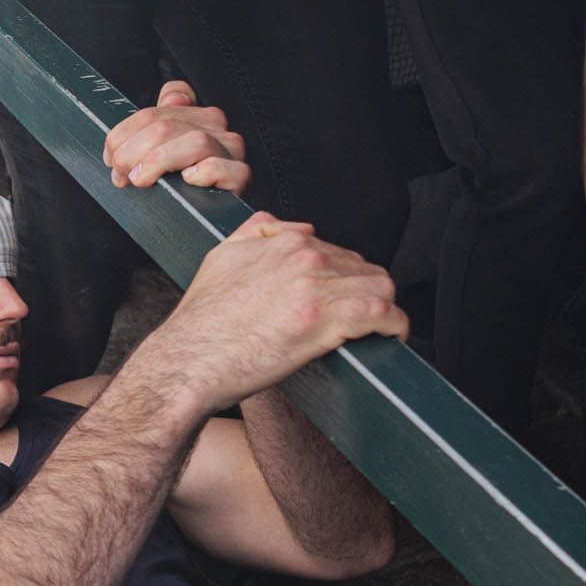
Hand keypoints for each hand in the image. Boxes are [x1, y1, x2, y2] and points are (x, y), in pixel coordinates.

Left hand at [102, 81, 249, 193]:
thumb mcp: (158, 154)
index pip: (165, 102)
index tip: (111, 153)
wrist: (201, 225)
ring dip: (159, 161)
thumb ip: (159, 121)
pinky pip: (222, 167)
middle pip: (168, 125)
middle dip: (133, 151)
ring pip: (195, 141)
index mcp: (198, 116)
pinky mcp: (240, 177)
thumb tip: (172, 97)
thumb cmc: (176, 189)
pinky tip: (186, 181)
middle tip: (120, 175)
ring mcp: (230, 151)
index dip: (130, 128)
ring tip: (140, 180)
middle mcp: (216, 128)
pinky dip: (202, 172)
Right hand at [133, 213, 405, 416]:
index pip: (337, 250)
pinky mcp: (326, 321)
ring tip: (382, 328)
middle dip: (366, 293)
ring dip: (386, 307)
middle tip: (364, 319)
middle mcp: (304, 256)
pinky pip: (382, 313)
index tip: (344, 299)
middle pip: (363, 268)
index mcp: (283, 241)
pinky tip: (392, 337)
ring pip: (380, 286)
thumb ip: (252, 234)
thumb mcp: (220, 259)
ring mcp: (317, 287)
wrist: (190, 360)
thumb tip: (280, 226)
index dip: (345, 278)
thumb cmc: (201, 321)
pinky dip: (395, 325)